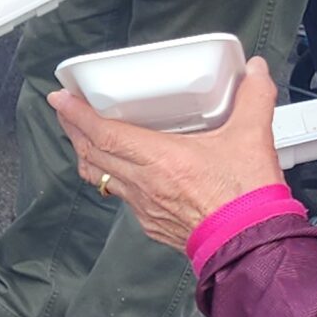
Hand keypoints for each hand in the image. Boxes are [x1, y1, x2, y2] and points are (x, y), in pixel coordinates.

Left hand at [51, 57, 287, 250]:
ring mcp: (144, 206)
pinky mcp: (151, 222)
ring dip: (87, 154)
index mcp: (161, 159)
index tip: (60, 99)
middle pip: (93, 153)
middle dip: (73, 129)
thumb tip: (256, 71)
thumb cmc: (247, 199)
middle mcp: (145, 183)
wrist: (251, 245)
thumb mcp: (253, 138)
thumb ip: (254, 98)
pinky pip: (121, 196)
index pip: (104, 133)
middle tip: (64, 111)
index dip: (77, 114)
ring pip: (102, 177)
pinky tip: (117, 171)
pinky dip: (111, 178)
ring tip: (81, 137)